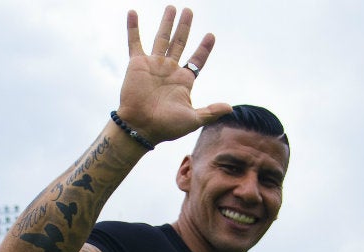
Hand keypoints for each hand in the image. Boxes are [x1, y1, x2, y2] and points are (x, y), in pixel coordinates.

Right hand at [116, 6, 231, 144]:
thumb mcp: (193, 119)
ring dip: (167, 22)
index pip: (197, 60)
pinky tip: (133, 12)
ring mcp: (153, 65)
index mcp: (183, 80)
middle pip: (180, 42)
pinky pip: (135, 42)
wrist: (141, 127)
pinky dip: (133, 27)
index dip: (204, 48)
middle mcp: (169, 69)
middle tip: (189, 10)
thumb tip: (231, 107)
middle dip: (185, 27)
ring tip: (172, 7)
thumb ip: (210, 111)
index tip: (211, 35)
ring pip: (162, 38)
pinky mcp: (137, 64)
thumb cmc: (166, 127)